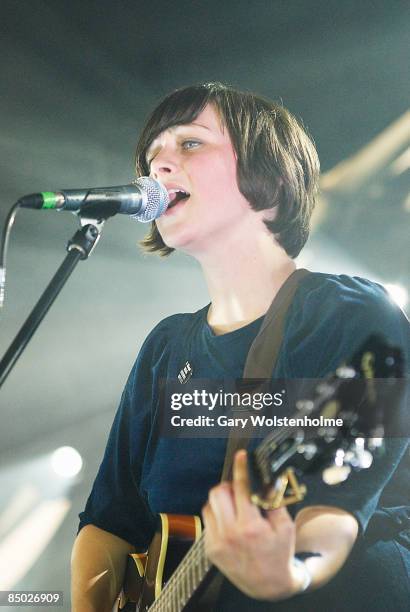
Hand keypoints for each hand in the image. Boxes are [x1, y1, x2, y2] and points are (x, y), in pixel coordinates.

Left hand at [202, 450, 302, 600]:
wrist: (268, 586)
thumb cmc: (278, 554)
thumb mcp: (284, 527)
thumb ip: (275, 500)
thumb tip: (271, 478)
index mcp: (250, 527)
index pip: (240, 487)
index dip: (240, 468)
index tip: (241, 456)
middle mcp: (230, 534)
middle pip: (217, 493)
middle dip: (228, 486)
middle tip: (239, 491)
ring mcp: (217, 542)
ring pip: (209, 505)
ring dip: (221, 500)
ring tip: (235, 507)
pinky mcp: (210, 549)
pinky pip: (208, 521)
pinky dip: (217, 515)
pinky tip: (230, 521)